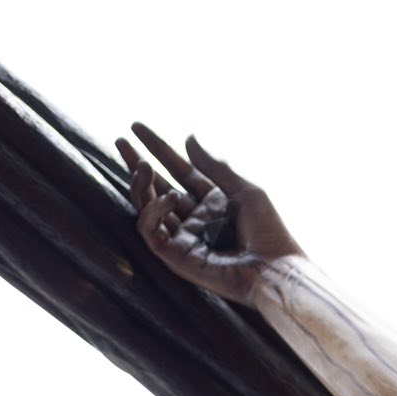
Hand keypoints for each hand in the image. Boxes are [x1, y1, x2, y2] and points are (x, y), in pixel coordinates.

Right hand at [117, 123, 302, 306]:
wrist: (276, 269)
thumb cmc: (270, 232)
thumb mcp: (245, 191)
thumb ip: (216, 166)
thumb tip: (189, 137)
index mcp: (214, 202)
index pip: (179, 170)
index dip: (159, 148)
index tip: (136, 126)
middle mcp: (196, 219)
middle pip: (158, 187)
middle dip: (137, 164)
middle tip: (121, 141)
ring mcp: (184, 238)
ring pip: (148, 208)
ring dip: (141, 184)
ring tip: (144, 166)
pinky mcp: (176, 257)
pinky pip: (151, 231)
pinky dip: (154, 211)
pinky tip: (169, 197)